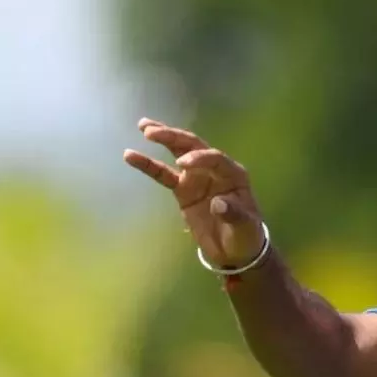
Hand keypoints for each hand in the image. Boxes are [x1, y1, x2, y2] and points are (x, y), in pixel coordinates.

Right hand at [123, 118, 265, 267]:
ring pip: (178, 152)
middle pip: (194, 146)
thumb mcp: (245, 227)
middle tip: (151, 131)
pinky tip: (130, 155)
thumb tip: (218, 204)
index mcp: (233, 174)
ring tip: (143, 126)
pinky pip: (164, 174)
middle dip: (174, 136)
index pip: (215, 158)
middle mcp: (214, 170)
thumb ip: (233, 214)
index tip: (181, 164)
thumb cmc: (245, 235)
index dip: (199, 158)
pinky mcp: (183, 189)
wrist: (234, 250)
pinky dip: (149, 165)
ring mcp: (197, 177)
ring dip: (163, 138)